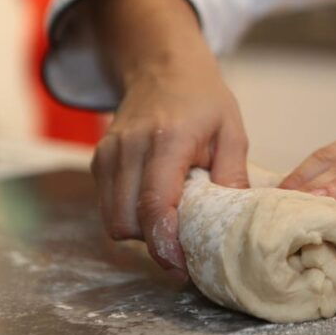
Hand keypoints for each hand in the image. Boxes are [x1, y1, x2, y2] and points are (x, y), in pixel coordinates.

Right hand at [75, 0, 249, 280]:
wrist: (164, 67)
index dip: (165, 244)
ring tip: (173, 223)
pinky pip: (108, 206)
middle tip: (185, 246)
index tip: (183, 267)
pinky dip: (129, 216)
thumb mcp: (233, 131)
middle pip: (127, 221)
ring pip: (112, 219)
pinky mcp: (99, 159)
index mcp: (167, 140)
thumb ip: (232, 175)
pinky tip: (156, 206)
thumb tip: (236, 222)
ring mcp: (108, 153)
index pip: (154, 205)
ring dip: (140, 233)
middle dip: (154, 243)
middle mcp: (129, 147)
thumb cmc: (204, 100)